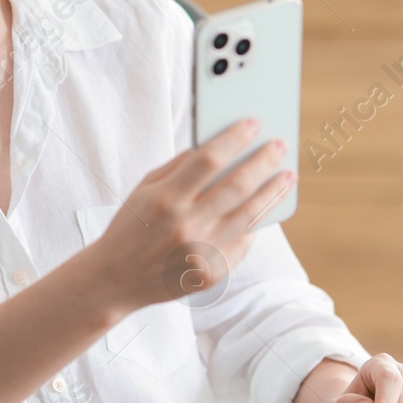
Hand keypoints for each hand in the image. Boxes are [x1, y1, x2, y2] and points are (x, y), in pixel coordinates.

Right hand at [83, 119, 296, 322]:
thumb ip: (179, 167)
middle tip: (280, 145)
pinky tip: (264, 208)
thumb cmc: (131, 226)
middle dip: (264, 161)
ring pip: (250, 215)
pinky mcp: (212, 274)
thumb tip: (217, 144)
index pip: (208, 159)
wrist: (116, 279)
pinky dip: (255, 223)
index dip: (234, 138)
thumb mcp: (144, 189)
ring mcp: (201, 253)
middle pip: (237, 185)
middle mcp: (185, 226)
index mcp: (164, 199)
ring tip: (287, 176)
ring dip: (273, 191)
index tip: (254, 123)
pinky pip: (242, 243)